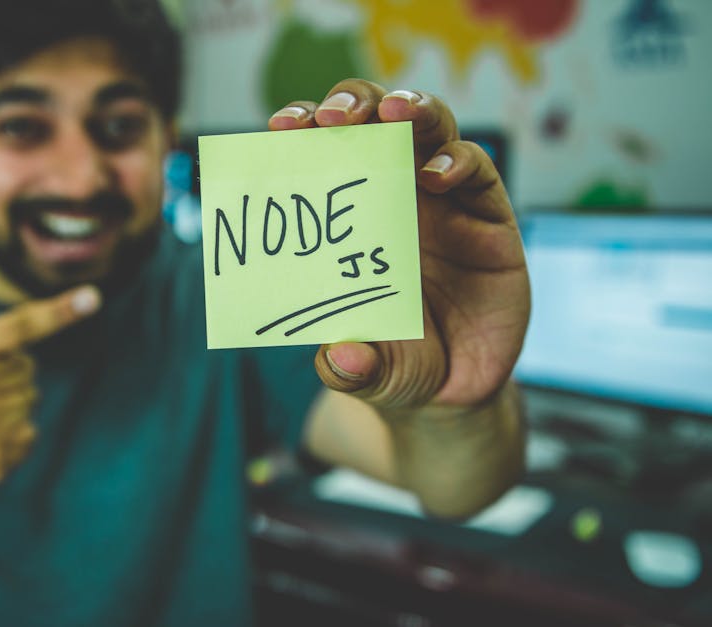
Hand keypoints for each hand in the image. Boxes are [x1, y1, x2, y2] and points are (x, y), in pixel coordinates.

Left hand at [269, 80, 529, 412]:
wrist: (456, 390)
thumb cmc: (397, 363)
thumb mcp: (370, 372)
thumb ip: (350, 366)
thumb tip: (339, 358)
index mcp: (349, 218)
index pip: (323, 156)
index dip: (303, 134)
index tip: (279, 130)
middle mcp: (393, 197)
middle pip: (373, 124)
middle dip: (352, 105)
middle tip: (331, 118)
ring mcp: (444, 202)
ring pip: (429, 130)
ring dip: (410, 111)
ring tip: (392, 112)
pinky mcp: (489, 216)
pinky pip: (476, 171)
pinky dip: (458, 160)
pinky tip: (437, 173)